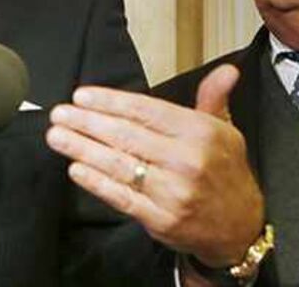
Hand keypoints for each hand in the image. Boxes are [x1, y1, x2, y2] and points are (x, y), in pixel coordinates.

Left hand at [45, 65, 264, 266]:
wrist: (241, 228)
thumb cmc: (226, 173)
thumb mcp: (226, 131)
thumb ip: (213, 98)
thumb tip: (226, 70)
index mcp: (199, 133)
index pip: (145, 111)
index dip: (109, 102)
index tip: (81, 96)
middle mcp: (186, 161)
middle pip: (126, 136)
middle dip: (87, 123)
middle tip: (59, 114)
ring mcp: (172, 192)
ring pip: (119, 165)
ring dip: (83, 149)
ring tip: (57, 136)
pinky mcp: (161, 219)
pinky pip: (122, 196)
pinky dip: (96, 182)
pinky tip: (76, 168)